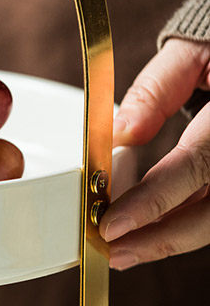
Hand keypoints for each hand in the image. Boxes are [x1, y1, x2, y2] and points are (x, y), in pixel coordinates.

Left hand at [100, 38, 209, 268]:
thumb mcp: (194, 51)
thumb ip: (156, 90)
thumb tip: (120, 133)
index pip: (194, 167)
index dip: (151, 201)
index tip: (110, 225)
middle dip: (161, 240)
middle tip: (114, 254)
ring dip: (171, 239)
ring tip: (127, 252)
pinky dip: (185, 225)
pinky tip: (152, 233)